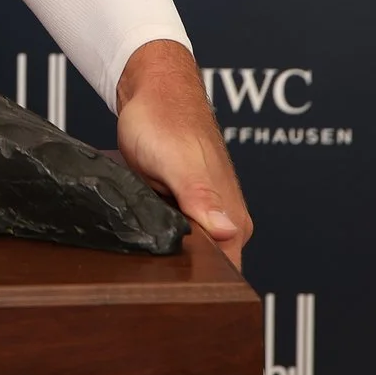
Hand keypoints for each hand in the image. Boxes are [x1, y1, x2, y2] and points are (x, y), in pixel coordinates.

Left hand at [113, 39, 251, 269]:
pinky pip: (173, 231)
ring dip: (168, 253)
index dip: (197, 284)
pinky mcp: (181, 205)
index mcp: (233, 220)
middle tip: (145, 267)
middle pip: (206, 269)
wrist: (150, 90)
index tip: (166, 284)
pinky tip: (141, 229)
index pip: (225, 276)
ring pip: (187, 252)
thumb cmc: (165, 120)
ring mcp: (202, 213)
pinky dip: (158, 233)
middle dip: (179, 273)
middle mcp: (224, 220)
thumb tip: (226, 230)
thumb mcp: (178, 163)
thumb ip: (201, 197)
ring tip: (141, 250)